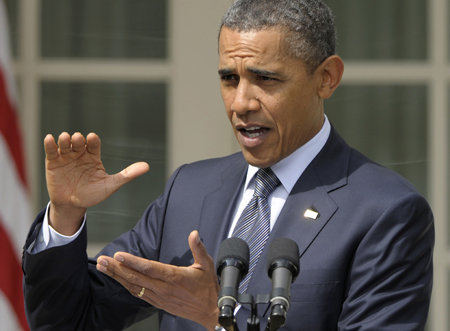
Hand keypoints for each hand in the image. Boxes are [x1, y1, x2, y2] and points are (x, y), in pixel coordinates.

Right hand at [45, 132, 148, 234]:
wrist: (73, 205)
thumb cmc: (93, 194)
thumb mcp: (111, 185)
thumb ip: (127, 175)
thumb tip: (147, 166)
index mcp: (93, 156)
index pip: (94, 144)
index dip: (93, 140)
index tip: (93, 138)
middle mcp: (80, 153)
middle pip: (79, 142)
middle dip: (78, 139)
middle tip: (78, 139)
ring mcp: (66, 157)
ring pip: (65, 144)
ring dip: (65, 139)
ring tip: (65, 138)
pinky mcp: (53, 162)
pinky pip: (51, 151)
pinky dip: (51, 144)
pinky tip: (50, 139)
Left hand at [96, 231, 219, 330]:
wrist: (211, 311)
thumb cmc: (208, 288)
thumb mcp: (207, 264)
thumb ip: (198, 248)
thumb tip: (194, 233)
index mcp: (174, 277)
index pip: (148, 268)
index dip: (132, 262)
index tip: (118, 255)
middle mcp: (164, 288)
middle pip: (135, 277)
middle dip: (117, 268)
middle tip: (103, 261)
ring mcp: (160, 297)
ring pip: (134, 286)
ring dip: (117, 277)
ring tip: (104, 268)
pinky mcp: (159, 303)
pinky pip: (139, 294)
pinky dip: (127, 286)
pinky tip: (119, 280)